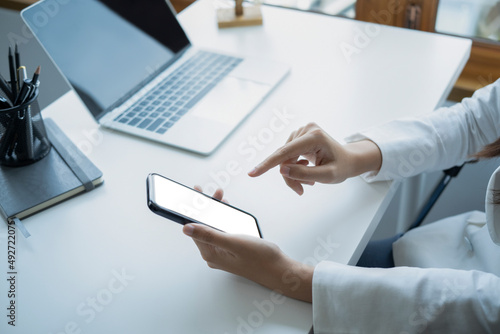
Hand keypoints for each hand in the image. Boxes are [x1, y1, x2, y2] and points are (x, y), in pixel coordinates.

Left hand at [184, 187, 312, 302]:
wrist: (278, 269)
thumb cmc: (260, 259)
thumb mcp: (233, 242)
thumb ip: (209, 235)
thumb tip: (187, 228)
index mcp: (210, 253)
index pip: (194, 229)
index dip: (194, 210)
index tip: (194, 195)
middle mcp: (214, 254)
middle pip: (203, 227)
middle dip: (206, 208)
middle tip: (212, 192)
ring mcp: (222, 253)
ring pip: (213, 227)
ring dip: (215, 212)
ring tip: (220, 197)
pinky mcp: (231, 250)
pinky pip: (222, 231)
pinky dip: (224, 219)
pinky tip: (227, 210)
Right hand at [248, 122, 381, 194]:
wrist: (348, 160)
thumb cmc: (341, 167)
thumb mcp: (327, 176)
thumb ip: (304, 174)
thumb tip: (281, 170)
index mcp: (314, 136)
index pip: (286, 152)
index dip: (268, 164)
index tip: (252, 173)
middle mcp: (306, 129)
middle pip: (284, 157)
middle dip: (290, 176)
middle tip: (301, 190)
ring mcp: (301, 131)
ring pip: (284, 158)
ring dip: (293, 173)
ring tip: (309, 180)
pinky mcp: (298, 135)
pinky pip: (287, 156)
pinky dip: (293, 167)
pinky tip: (306, 168)